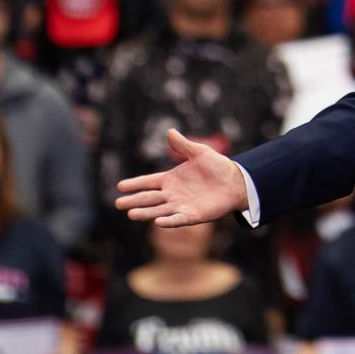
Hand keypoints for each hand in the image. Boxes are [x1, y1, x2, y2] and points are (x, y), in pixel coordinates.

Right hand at [115, 129, 248, 226]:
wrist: (235, 181)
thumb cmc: (217, 167)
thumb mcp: (200, 152)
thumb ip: (184, 145)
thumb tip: (170, 131)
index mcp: (171, 179)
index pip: (148, 182)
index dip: (135, 184)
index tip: (120, 186)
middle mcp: (172, 194)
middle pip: (149, 198)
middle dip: (134, 200)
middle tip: (118, 203)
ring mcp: (181, 205)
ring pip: (159, 210)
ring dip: (146, 213)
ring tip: (131, 214)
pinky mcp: (192, 215)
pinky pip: (178, 219)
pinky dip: (168, 221)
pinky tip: (158, 222)